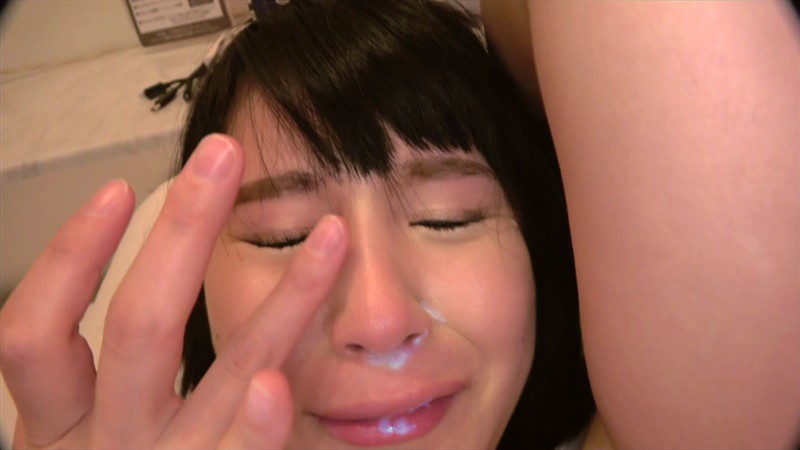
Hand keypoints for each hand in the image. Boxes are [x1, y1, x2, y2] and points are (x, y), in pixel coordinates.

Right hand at [0, 134, 348, 448]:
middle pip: (138, 328)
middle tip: (225, 158)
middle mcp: (105, 448)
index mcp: (62, 430)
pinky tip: (283, 384)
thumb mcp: (100, 440)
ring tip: (333, 237)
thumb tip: (180, 285)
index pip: (35, 335)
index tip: (116, 189)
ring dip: (284, 302)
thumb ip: (127, 381)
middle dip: (182, 235)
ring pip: (220, 381)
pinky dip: (260, 426)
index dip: (69, 259)